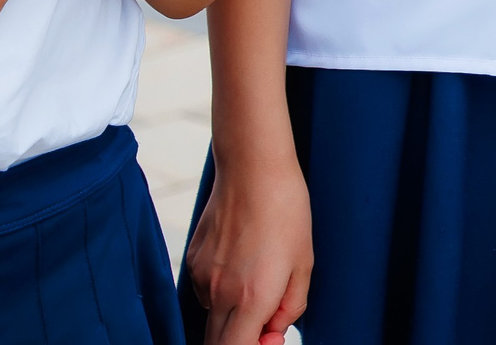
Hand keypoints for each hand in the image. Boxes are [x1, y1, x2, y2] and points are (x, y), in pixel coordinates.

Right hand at [187, 152, 313, 344]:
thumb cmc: (286, 212)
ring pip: (211, 316)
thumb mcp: (304, 263)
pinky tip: (239, 259)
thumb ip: (290, 306)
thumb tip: (275, 330)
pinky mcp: (191, 260)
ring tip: (256, 275)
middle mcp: (220, 293)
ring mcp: (201, 277)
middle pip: (216, 342)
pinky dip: (220, 289)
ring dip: (230, 313)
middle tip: (265, 319)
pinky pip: (204, 291)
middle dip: (240, 339)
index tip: (270, 336)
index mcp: (251, 298)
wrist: (253, 168)